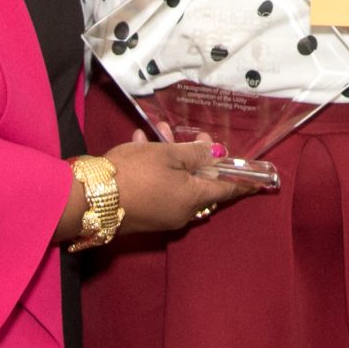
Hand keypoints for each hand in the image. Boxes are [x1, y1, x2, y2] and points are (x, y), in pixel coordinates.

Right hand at [106, 138, 254, 234]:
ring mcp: (161, 215)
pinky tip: (139, 144)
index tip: (258, 181)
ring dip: (171, 156)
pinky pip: (158, 188)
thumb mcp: (167, 154)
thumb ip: (194, 153)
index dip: (241, 182)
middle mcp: (181, 212)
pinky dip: (154, 168)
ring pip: (176, 182)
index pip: (226, 189)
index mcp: (193, 198)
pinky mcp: (143, 214)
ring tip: (159, 132)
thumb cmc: (134, 172)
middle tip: (197, 136)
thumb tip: (214, 154)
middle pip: (199, 182)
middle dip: (197, 157)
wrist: (90, 198)